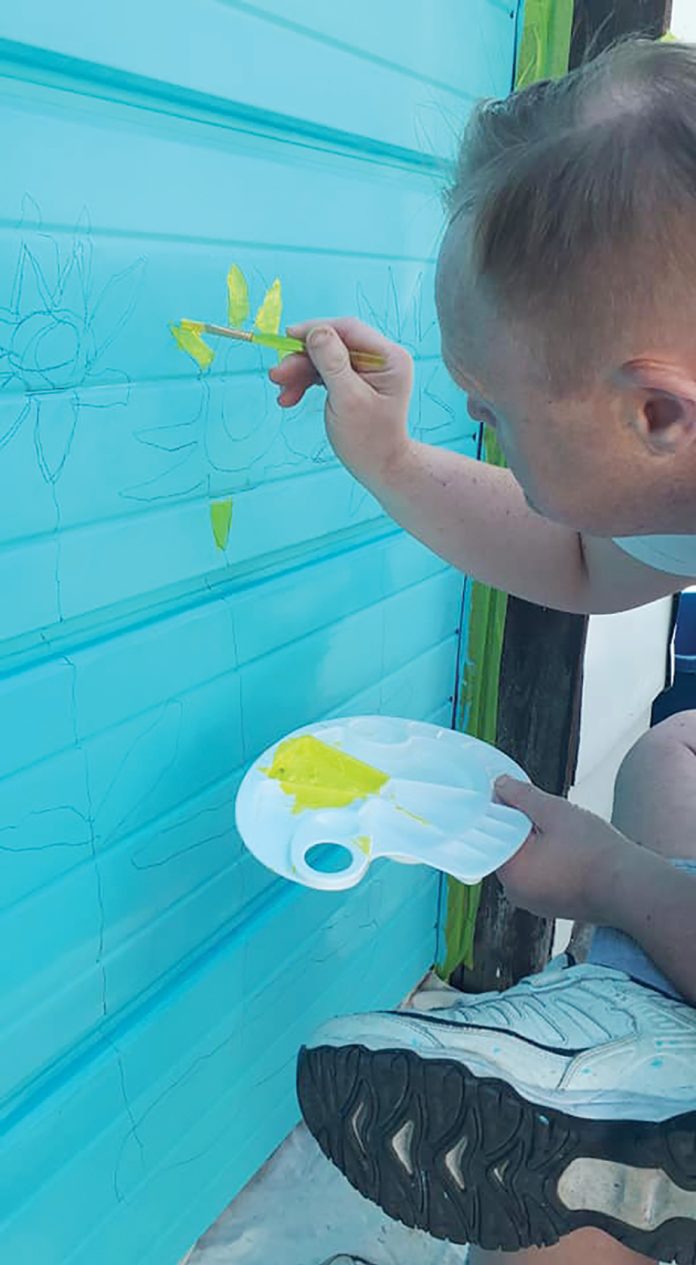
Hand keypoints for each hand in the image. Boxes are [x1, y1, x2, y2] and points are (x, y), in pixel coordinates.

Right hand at [269, 318, 413, 484]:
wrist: (380, 469)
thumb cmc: (369, 440)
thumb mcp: (348, 400)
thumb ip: (332, 363)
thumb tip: (315, 331)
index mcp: (388, 357)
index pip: (348, 330)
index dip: (316, 330)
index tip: (287, 337)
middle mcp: (380, 359)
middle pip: (333, 344)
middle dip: (303, 359)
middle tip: (277, 375)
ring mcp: (367, 371)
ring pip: (325, 359)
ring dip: (300, 373)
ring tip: (282, 393)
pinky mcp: (354, 382)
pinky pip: (326, 373)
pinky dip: (306, 383)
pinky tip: (290, 396)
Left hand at [494, 775, 635, 924]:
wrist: (632, 887)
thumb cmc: (594, 852)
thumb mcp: (554, 811)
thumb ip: (522, 796)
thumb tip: (498, 785)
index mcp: (510, 871)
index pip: (491, 832)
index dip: (503, 809)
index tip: (516, 795)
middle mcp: (516, 892)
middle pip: (508, 847)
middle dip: (523, 827)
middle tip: (548, 813)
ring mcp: (534, 902)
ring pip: (527, 861)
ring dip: (539, 843)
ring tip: (565, 833)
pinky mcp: (552, 906)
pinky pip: (542, 875)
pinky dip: (550, 860)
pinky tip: (572, 851)